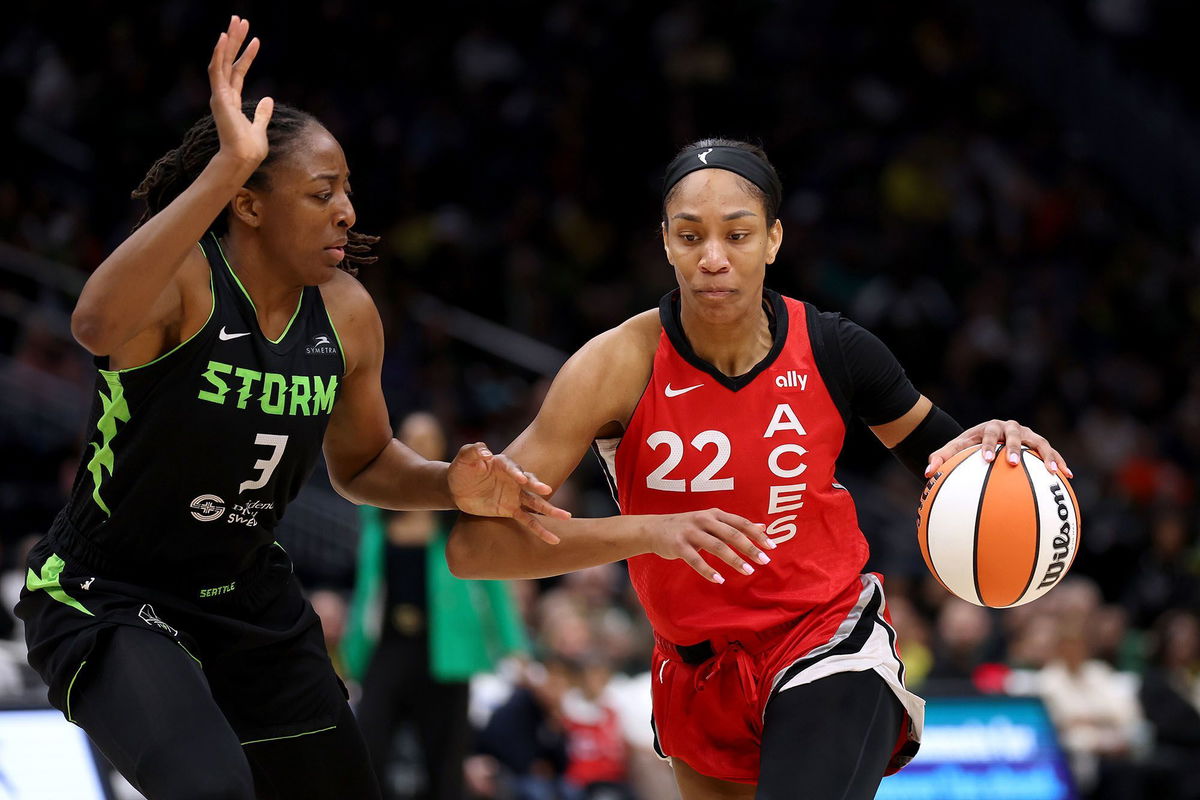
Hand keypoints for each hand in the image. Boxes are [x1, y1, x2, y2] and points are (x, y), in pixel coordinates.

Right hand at [207, 16, 272, 169]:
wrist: (243, 159)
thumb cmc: (250, 148)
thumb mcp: (259, 127)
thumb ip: (262, 113)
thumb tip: (268, 99)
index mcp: (231, 100)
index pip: (238, 71)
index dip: (246, 55)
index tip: (255, 39)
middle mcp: (223, 94)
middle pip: (228, 60)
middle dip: (234, 40)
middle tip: (239, 19)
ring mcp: (219, 95)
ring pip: (222, 60)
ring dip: (229, 40)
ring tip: (236, 21)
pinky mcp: (219, 97)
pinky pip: (217, 70)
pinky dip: (219, 53)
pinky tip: (224, 37)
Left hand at [447, 443, 570, 542]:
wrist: (458, 487)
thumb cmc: (462, 469)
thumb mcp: (464, 457)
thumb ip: (472, 450)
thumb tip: (485, 452)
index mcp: (503, 464)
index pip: (512, 467)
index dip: (516, 472)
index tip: (521, 479)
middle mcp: (514, 479)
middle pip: (530, 483)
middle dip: (538, 487)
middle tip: (546, 490)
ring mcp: (515, 495)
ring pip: (536, 503)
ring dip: (550, 510)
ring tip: (565, 517)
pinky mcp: (511, 510)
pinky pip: (529, 521)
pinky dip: (541, 530)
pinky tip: (553, 539)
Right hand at [647, 509, 776, 583]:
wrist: (654, 529)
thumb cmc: (687, 526)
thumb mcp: (711, 521)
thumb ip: (735, 525)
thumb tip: (763, 526)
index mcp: (714, 514)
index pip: (740, 522)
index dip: (756, 534)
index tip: (772, 546)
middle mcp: (704, 520)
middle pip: (731, 533)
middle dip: (749, 547)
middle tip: (764, 561)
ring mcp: (690, 532)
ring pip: (716, 546)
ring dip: (733, 559)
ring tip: (748, 571)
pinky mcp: (678, 545)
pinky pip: (695, 560)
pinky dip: (708, 570)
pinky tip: (719, 580)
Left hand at [925, 419, 1072, 477]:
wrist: (986, 438)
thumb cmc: (968, 447)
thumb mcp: (953, 450)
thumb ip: (939, 458)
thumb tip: (927, 473)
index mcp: (988, 428)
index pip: (988, 433)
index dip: (987, 445)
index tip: (985, 460)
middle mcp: (1010, 428)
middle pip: (1015, 434)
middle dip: (1015, 448)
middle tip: (1013, 463)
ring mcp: (1027, 435)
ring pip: (1039, 442)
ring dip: (1047, 455)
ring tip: (1054, 472)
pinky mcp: (1039, 445)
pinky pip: (1051, 453)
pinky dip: (1059, 462)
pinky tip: (1068, 476)